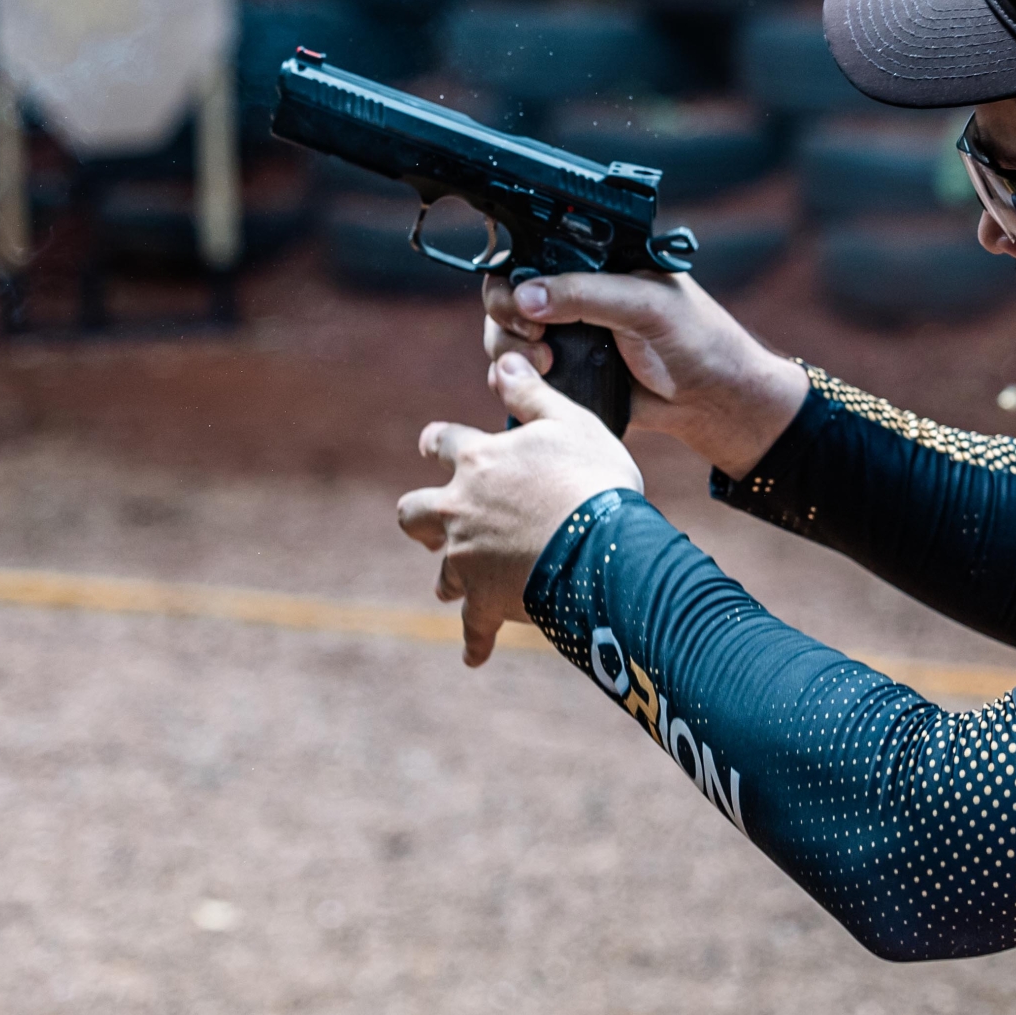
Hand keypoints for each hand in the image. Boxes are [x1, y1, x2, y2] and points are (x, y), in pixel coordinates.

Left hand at [398, 351, 642, 665]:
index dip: (437, 443)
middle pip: (414, 512)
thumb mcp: (570, 421)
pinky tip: (473, 656)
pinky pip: (472, 629)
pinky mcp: (485, 602)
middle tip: (437, 518)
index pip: (442, 442)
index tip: (433, 444)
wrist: (601, 549)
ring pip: (442, 572)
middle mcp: (461, 510)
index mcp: (478, 462)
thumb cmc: (591, 479)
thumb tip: (502, 359)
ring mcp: (469, 559)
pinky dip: (474, 642)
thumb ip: (532, 393)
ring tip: (458, 585)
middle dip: (422, 516)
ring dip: (450, 577)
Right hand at [482, 270, 809, 479]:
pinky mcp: (565, 372)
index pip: (535, 251)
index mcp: (598, 262)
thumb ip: (587, 295)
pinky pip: (518, 371)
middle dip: (505, 314)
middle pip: (508, 292)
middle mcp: (576, 293)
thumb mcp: (646, 306)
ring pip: (505, 332)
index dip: (515, 271)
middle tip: (532, 335)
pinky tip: (534, 383)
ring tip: (544, 363)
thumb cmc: (698, 341)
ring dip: (508, 348)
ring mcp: (567, 333)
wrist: (713, 402)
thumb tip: (525, 296)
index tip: (521, 301)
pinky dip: (513, 377)